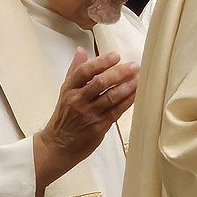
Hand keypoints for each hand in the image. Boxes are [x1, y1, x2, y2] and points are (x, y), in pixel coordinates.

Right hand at [33, 47, 139, 186]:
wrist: (58, 145)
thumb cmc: (64, 116)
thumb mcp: (65, 91)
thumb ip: (75, 70)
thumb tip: (81, 50)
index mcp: (69, 89)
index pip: (84, 72)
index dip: (101, 62)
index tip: (115, 56)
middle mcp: (78, 101)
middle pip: (99, 83)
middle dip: (119, 73)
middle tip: (133, 66)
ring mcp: (89, 115)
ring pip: (110, 97)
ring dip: (127, 87)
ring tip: (138, 78)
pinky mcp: (98, 127)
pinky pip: (116, 112)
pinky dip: (127, 102)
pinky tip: (136, 94)